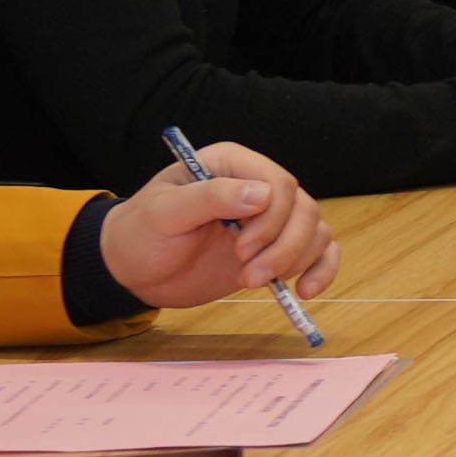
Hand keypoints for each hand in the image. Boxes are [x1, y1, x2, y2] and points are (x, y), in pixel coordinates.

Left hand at [96, 139, 336, 307]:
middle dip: (283, 247)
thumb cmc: (140, 234)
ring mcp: (269, 220)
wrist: (134, 269)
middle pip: (303, 209)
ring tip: (252, 283)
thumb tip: (262, 194)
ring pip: (314, 231)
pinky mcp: (275, 249)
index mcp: (231, 165)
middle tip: (247, 276)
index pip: (279, 184)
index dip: (271, 220)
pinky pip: (320, 251)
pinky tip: (306, 291)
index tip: (242, 249)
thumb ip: (210, 197)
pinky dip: (322, 270)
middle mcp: (257, 187)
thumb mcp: (164, 212)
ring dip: (294, 262)